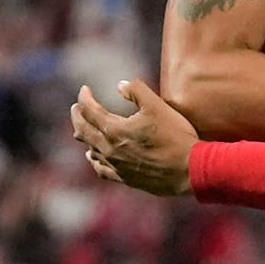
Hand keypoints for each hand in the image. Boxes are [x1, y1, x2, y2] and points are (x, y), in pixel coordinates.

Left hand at [70, 79, 197, 196]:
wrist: (188, 170)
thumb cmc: (175, 136)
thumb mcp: (158, 106)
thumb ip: (137, 91)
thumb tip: (120, 85)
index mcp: (115, 130)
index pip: (90, 111)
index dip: (84, 97)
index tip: (84, 89)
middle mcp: (110, 149)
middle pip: (84, 131)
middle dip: (78, 116)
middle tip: (76, 107)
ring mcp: (116, 166)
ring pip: (90, 150)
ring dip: (84, 136)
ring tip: (81, 129)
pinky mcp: (125, 178)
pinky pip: (101, 168)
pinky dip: (94, 159)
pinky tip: (93, 157)